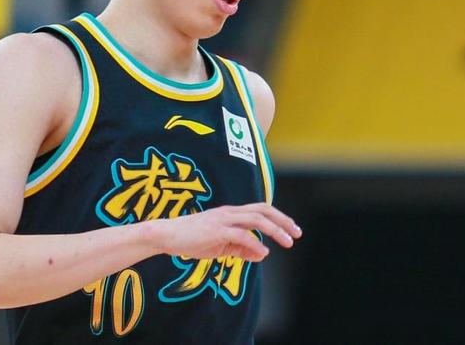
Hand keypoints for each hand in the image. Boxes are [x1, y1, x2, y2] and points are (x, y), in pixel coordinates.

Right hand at [151, 202, 301, 261]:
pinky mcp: (216, 230)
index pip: (260, 210)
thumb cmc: (192, 239)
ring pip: (255, 219)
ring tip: (287, 241)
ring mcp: (223, 220)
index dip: (278, 218)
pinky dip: (254, 243)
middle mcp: (229, 212)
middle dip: (282, 220)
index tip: (292, 229)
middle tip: (297, 233)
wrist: (167, 234)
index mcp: (231, 213)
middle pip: (262, 210)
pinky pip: (240, 235)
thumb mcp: (220, 245)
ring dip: (274, 230)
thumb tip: (263, 254)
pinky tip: (262, 253)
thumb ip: (241, 248)